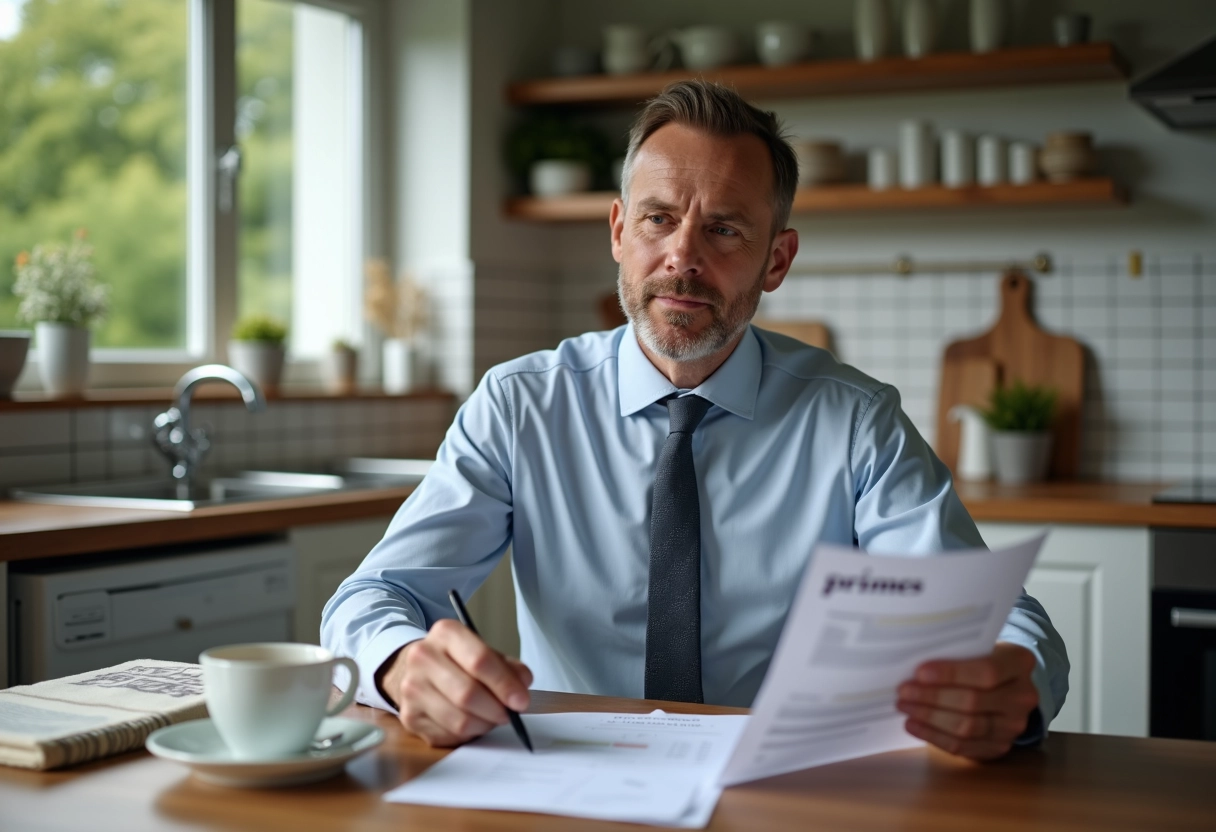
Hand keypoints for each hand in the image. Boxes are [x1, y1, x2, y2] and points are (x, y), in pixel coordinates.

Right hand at [377, 618, 532, 746]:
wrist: (418, 670)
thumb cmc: (458, 662)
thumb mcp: (484, 652)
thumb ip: (508, 667)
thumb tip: (522, 686)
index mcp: (446, 633)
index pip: (479, 660)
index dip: (504, 684)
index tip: (521, 700)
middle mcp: (422, 657)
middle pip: (467, 693)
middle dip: (496, 709)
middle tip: (509, 714)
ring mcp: (411, 688)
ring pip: (459, 720)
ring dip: (484, 725)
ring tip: (491, 718)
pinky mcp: (409, 717)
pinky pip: (448, 735)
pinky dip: (468, 734)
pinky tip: (472, 723)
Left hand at [896, 642, 1038, 760]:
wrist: (1004, 684)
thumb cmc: (980, 658)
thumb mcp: (976, 646)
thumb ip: (954, 652)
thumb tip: (912, 663)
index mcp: (1020, 662)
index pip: (987, 671)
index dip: (951, 674)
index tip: (919, 673)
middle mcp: (1023, 696)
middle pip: (973, 701)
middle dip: (933, 697)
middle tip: (903, 691)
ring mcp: (1014, 725)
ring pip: (967, 727)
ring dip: (930, 718)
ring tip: (904, 707)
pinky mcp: (1000, 746)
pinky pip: (964, 746)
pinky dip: (934, 736)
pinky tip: (913, 725)